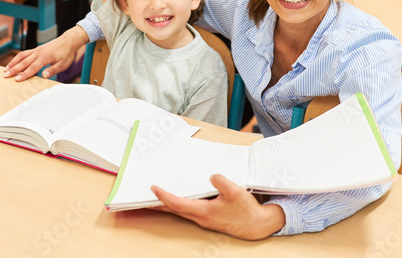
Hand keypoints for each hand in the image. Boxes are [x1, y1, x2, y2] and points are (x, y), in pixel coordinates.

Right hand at [3, 28, 84, 80]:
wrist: (68, 41)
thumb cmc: (66, 53)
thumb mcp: (63, 64)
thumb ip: (53, 70)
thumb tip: (44, 76)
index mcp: (45, 57)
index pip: (32, 68)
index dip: (24, 74)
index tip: (17, 80)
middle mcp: (38, 52)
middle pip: (23, 62)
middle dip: (13, 69)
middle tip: (5, 75)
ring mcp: (36, 50)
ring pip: (21, 56)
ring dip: (13, 63)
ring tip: (5, 69)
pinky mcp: (36, 49)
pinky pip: (24, 53)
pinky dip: (17, 58)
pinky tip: (13, 63)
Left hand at [152, 174, 285, 239]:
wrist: (258, 225)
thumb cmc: (247, 212)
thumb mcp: (236, 192)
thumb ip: (221, 182)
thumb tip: (211, 176)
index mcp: (204, 212)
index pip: (178, 203)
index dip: (164, 196)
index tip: (153, 189)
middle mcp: (201, 217)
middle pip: (174, 209)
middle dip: (158, 204)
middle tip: (144, 198)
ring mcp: (204, 219)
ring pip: (181, 211)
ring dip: (168, 204)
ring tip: (156, 198)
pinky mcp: (209, 217)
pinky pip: (189, 210)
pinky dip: (179, 205)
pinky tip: (179, 199)